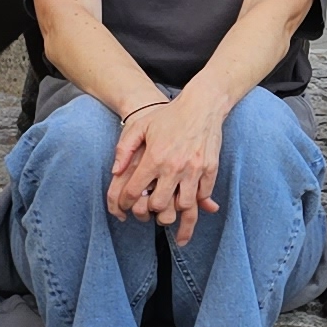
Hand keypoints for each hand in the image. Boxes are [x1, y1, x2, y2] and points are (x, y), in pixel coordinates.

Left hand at [108, 91, 227, 241]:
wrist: (202, 105)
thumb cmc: (169, 115)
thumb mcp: (140, 126)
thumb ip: (124, 149)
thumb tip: (116, 172)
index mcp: (154, 157)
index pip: (135, 191)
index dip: (126, 202)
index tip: (125, 206)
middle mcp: (174, 167)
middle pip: (159, 204)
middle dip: (152, 211)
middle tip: (151, 210)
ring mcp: (194, 169)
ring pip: (185, 205)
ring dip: (177, 213)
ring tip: (175, 222)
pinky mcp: (210, 169)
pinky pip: (203, 195)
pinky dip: (197, 201)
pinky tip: (191, 205)